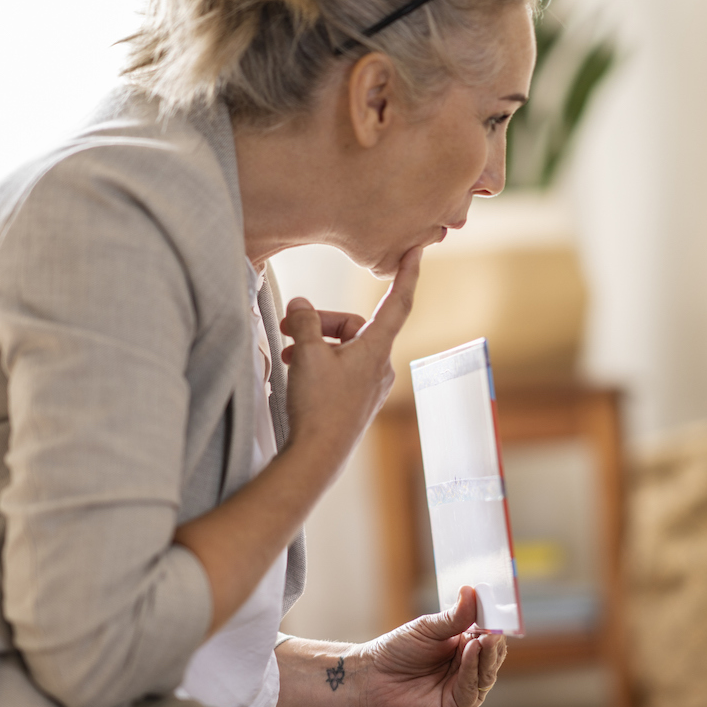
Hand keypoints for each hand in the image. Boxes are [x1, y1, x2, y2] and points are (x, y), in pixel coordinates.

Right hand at [278, 246, 420, 461]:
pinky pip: (342, 368)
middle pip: (354, 326)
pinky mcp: (359, 400)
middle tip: (292, 328)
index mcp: (376, 349)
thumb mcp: (306, 354)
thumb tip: (301, 306)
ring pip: (345, 348)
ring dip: (317, 345)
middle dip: (321, 323)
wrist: (317, 455)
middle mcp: (381, 366)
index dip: (407, 273)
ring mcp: (371, 385)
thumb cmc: (317, 407)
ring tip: (290, 354)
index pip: (398, 301)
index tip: (416, 250)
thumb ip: (305, 322)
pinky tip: (298, 371)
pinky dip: (321, 362)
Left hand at [357, 586, 507, 706]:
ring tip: (483, 638)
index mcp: (466, 646)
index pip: (490, 636)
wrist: (371, 675)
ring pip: (486, 675)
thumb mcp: (428, 627)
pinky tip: (470, 652)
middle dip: (493, 642)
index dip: (495, 625)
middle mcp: (469, 668)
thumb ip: (454, 616)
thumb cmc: (398, 649)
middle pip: (492, 657)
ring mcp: (464, 689)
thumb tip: (472, 591)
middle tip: (493, 628)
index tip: (498, 612)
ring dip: (486, 656)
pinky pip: (471, 692)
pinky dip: (473, 672)